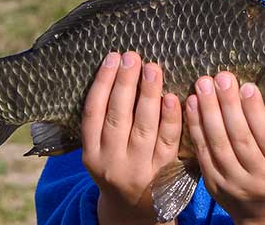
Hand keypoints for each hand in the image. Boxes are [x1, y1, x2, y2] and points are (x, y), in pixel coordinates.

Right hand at [81, 51, 182, 224]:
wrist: (135, 210)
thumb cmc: (118, 167)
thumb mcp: (101, 151)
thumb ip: (104, 120)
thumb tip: (117, 69)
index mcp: (91, 153)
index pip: (93, 113)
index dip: (102, 83)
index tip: (112, 57)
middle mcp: (111, 162)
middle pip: (117, 117)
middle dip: (125, 83)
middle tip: (133, 57)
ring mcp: (138, 169)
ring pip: (143, 127)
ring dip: (148, 95)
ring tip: (153, 68)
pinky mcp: (164, 173)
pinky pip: (168, 142)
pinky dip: (170, 119)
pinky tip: (173, 98)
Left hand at [185, 72, 264, 224]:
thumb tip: (249, 88)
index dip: (256, 111)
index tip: (247, 85)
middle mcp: (260, 180)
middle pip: (241, 139)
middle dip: (228, 105)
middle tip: (221, 78)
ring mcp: (235, 185)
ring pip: (219, 145)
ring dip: (208, 112)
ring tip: (204, 85)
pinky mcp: (214, 185)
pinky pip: (203, 153)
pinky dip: (196, 127)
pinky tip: (192, 105)